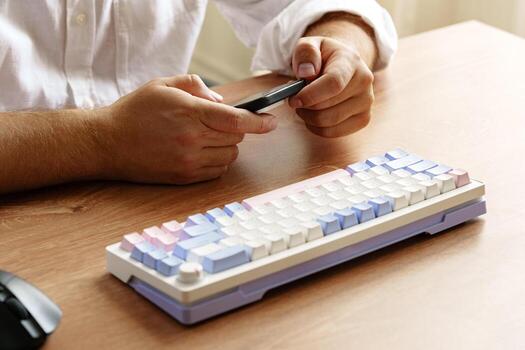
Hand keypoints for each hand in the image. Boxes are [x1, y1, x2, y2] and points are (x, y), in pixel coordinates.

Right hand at [97, 75, 276, 183]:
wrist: (106, 143)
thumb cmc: (134, 112)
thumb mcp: (162, 85)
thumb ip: (196, 86)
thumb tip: (222, 102)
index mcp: (189, 113)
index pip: (236, 120)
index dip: (258, 122)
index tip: (271, 122)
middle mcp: (191, 139)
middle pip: (236, 139)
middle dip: (234, 130)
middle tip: (216, 123)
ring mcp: (188, 162)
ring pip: (229, 157)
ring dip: (226, 147)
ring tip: (205, 138)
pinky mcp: (184, 177)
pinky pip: (216, 172)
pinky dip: (217, 162)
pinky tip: (200, 152)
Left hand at [289, 36, 373, 137]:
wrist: (343, 64)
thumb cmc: (323, 57)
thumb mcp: (310, 45)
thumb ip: (305, 53)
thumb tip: (306, 73)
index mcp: (351, 61)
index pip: (333, 83)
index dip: (310, 95)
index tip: (293, 100)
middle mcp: (364, 82)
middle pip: (327, 107)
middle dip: (305, 107)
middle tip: (295, 100)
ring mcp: (366, 102)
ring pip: (329, 122)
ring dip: (308, 117)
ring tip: (304, 106)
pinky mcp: (363, 119)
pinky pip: (333, 133)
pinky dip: (317, 128)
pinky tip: (313, 115)